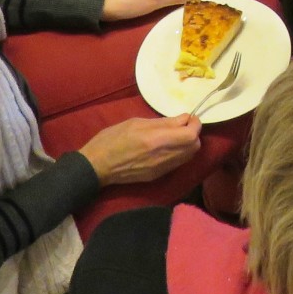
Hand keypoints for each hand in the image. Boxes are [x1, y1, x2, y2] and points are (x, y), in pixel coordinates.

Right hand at [78, 114, 201, 185]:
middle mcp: (163, 156)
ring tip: (175, 135)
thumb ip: (163, 122)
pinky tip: (168, 147)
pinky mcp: (158, 176)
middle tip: (183, 125)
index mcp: (157, 140)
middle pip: (194, 146)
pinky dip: (180, 153)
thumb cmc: (112, 139)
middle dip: (193, 134)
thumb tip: (184, 118)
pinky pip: (178, 163)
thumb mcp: (136, 123)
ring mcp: (162, 169)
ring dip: (188, 144)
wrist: (97, 166)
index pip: (190, 134)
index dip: (195, 124)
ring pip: (189, 156)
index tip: (189, 117)